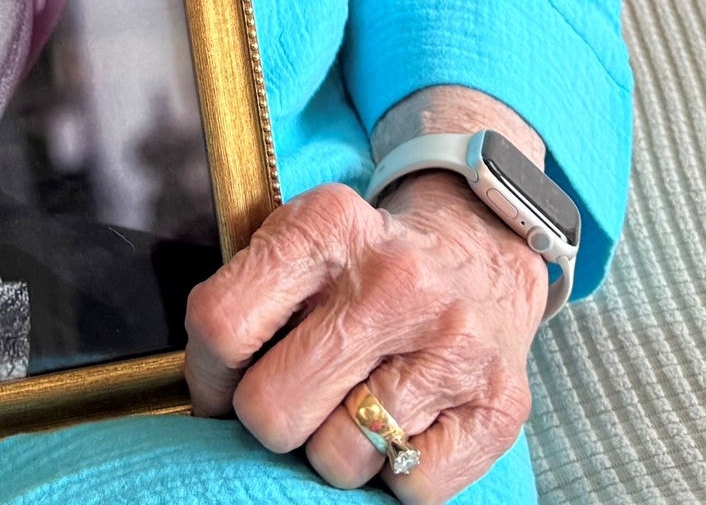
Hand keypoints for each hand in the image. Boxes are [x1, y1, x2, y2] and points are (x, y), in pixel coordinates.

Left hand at [183, 174, 546, 500]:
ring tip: (350, 406)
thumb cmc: (361, 263)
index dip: (207, 374)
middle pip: (273, 408)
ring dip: (332, 449)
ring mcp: (452, 345)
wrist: (478, 252)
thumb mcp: (298, 242)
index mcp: (326, 227)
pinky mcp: (499, 406)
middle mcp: (393, 282)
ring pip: (339, 458)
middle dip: (268, 420)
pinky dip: (395, 472)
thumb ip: (245, 298)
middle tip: (291, 400)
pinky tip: (402, 423)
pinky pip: (411, 487)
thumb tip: (209, 398)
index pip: (223, 324)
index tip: (219, 387)